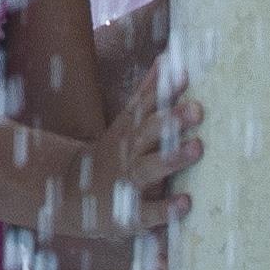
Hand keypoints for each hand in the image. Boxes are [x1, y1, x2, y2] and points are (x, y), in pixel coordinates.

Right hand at [61, 59, 199, 261]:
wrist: (71, 194)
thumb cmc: (114, 153)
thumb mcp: (127, 120)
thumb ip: (149, 92)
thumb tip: (168, 56)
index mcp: (130, 129)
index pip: (147, 105)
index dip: (165, 89)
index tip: (185, 74)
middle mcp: (129, 152)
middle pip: (149, 132)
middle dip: (172, 120)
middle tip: (198, 109)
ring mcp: (128, 181)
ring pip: (150, 167)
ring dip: (173, 158)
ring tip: (198, 148)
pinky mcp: (130, 213)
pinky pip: (149, 211)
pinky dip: (166, 208)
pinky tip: (186, 203)